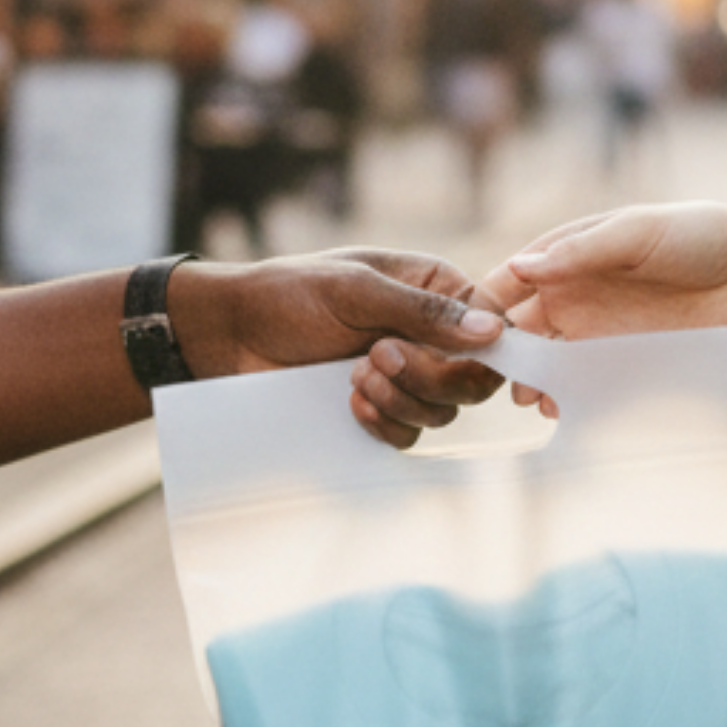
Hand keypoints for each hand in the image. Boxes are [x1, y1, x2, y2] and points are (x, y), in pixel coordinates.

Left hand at [167, 249, 506, 449]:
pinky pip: (411, 435)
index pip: (496, 329)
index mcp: (436, 291)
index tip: (450, 357)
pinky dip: (385, 424)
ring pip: (445, 411)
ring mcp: (410, 374)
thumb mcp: (356, 291)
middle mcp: (432, 334)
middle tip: (378, 356)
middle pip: (477, 380)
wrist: (231, 332)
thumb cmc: (287, 294)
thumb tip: (492, 333)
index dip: (487, 353)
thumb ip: (424, 312)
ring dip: (400, 399)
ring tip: (353, 375)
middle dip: (430, 378)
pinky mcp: (385, 407)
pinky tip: (349, 402)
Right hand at [347, 205, 726, 423]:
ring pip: (548, 366)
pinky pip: (587, 389)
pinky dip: (569, 401)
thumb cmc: (704, 237)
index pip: (509, 284)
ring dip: (531, 382)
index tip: (465, 330)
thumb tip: (522, 267)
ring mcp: (601, 336)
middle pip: (520, 332)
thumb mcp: (638, 231)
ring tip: (526, 398)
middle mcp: (576, 299)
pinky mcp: (628, 367)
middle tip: (488, 377)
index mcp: (569, 258)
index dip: (483, 307)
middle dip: (501, 354)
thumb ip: (581, 251)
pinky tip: (561, 410)